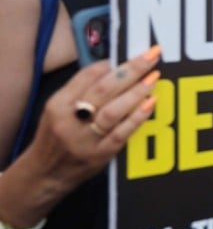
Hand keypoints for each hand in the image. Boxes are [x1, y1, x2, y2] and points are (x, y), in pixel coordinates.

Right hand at [21, 45, 160, 197]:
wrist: (43, 174)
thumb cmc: (55, 136)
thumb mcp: (57, 108)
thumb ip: (80, 87)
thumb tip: (111, 66)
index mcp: (58, 104)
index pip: (87, 76)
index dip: (113, 63)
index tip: (133, 54)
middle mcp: (70, 120)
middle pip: (104, 90)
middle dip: (131, 70)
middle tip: (152, 57)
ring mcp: (85, 139)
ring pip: (113, 111)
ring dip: (136, 92)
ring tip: (153, 77)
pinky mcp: (99, 155)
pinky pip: (122, 133)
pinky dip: (137, 117)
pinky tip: (150, 103)